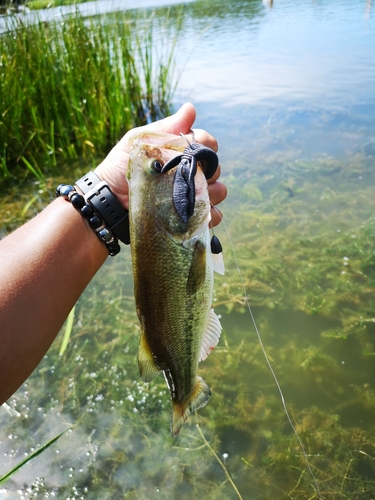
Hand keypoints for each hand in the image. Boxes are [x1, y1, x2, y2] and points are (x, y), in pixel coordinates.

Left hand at [95, 103, 226, 226]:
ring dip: (211, 193)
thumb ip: (165, 128)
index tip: (193, 151)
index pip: (209, 143)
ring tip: (190, 197)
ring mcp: (194, 195)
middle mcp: (192, 172)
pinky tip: (194, 214)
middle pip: (217, 168)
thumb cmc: (122, 166)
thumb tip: (190, 109)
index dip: (206, 145)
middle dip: (208, 171)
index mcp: (183, 152)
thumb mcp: (139, 142)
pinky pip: (213, 216)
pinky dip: (210, 215)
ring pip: (219, 191)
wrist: (110, 199)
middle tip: (188, 176)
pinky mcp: (192, 217)